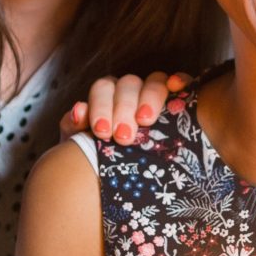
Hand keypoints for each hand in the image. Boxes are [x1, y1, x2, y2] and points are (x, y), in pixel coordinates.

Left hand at [61, 73, 185, 146]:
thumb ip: (75, 126)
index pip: (104, 89)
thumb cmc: (97, 156)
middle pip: (129, 84)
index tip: (102, 132)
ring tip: (146, 121)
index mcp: (106, 95)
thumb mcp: (80, 143)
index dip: (102, 106)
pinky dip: (180, 81)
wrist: (110, 174)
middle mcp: (130, 90)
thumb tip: (78, 111)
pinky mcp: (178, 99)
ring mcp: (155, 93)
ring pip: (155, 81)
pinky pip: (180, 82)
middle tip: (123, 136)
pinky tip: (177, 86)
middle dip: (124, 109)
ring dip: (150, 98)